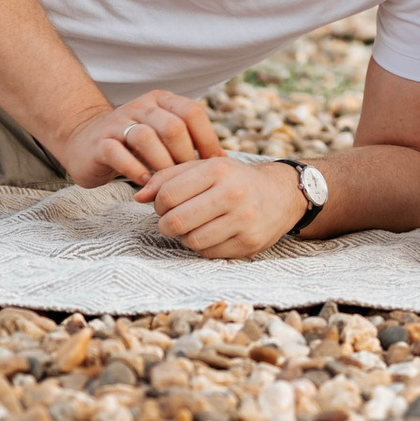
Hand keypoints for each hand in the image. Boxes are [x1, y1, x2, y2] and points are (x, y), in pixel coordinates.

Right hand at [53, 89, 222, 185]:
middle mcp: (141, 107)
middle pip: (173, 126)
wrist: (84, 141)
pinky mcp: (99, 143)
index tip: (213, 165)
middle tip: (187, 179)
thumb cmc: (134, 145)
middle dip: (185, 156)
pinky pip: (119, 153)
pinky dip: (134, 169)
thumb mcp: (163, 137)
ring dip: (161, 164)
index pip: (192, 112)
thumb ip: (189, 142)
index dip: (207, 139)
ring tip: (166, 183)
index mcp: (161, 101)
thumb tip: (224, 161)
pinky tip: (144, 182)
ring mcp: (118, 123)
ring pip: (146, 137)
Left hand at [137, 157, 309, 257]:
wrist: (281, 194)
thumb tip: (138, 197)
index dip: (158, 204)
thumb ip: (168, 177)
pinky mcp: (249, 243)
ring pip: (191, 241)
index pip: (167, 195)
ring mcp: (243, 220)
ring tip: (192, 226)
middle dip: (166, 224)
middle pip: (176, 222)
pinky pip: (209, 253)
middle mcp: (233, 193)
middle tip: (171, 221)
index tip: (164, 204)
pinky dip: (204, 246)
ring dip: (184, 237)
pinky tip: (211, 233)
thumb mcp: (205, 167)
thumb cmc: (234, 179)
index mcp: (218, 169)